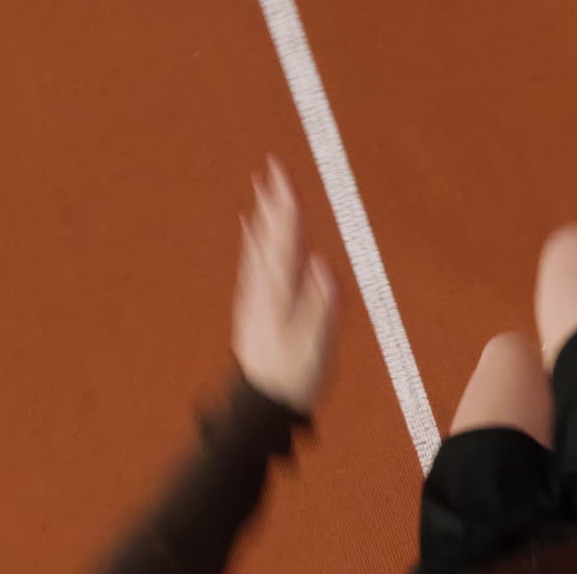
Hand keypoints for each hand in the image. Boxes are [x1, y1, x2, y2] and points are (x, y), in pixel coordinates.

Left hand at [233, 158, 335, 412]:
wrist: (260, 407)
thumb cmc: (292, 377)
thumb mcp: (315, 344)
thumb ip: (321, 303)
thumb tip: (323, 264)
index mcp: (280, 293)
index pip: (285, 241)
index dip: (286, 207)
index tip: (283, 177)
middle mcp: (263, 290)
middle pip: (269, 237)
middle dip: (272, 202)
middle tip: (272, 169)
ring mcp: (256, 299)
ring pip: (259, 247)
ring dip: (262, 217)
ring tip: (261, 191)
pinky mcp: (256, 308)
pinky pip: (255, 264)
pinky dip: (255, 242)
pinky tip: (253, 233)